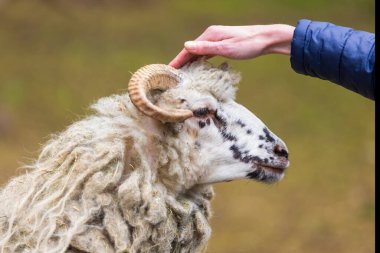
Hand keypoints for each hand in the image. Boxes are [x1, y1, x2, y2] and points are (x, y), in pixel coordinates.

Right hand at [169, 24, 294, 68]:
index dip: (177, 60)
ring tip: (181, 74)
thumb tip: (186, 46)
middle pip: (192, 50)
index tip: (167, 70)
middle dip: (181, 62)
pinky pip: (206, 53)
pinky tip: (198, 67)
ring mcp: (217, 39)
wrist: (267, 39)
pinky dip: (200, 60)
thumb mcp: (226, 48)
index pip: (188, 49)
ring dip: (190, 62)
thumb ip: (206, 48)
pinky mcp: (223, 44)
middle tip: (171, 76)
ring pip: (199, 52)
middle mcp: (211, 35)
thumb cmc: (248, 45)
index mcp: (210, 35)